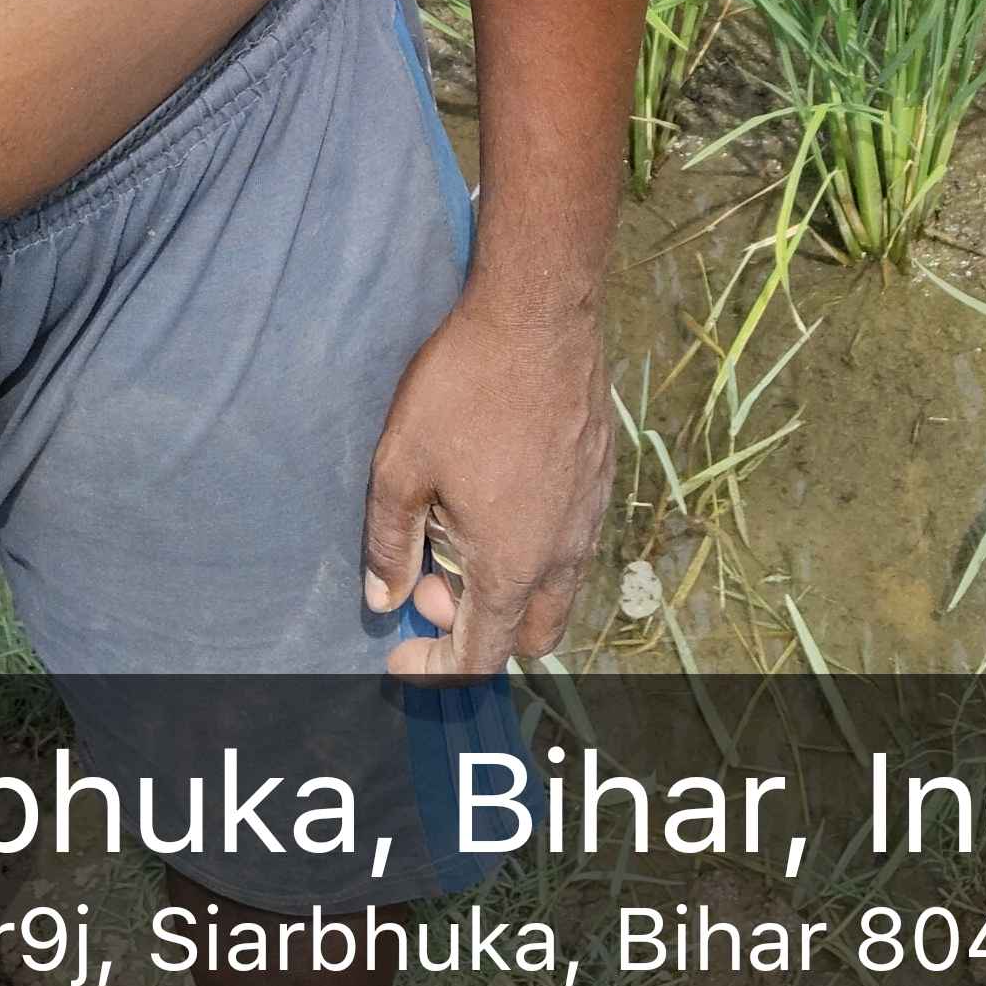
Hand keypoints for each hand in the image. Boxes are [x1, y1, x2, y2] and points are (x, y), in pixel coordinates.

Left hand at [363, 292, 612, 681]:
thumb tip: (384, 599)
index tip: (399, 657)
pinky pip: (571, 541)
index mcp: (512, 565)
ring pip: (555, 589)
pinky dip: (533, 546)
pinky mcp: (600, 478)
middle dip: (477, 628)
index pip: (479, 658)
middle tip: (431, 576)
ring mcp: (589, 516)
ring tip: (459, 526)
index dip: (434, 672)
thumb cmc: (465, 388)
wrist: (540, 314)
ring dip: (507, 586)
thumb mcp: (402, 466)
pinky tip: (498, 491)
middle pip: (529, 637)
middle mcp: (562, 554)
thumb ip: (390, 543)